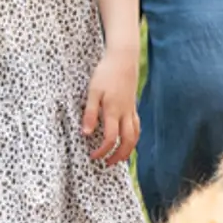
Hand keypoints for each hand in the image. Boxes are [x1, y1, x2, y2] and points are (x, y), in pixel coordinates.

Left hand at [83, 33, 141, 165]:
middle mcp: (125, 113)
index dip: (103, 151)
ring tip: (119, 158)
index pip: (110, 138)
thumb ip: (90, 113)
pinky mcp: (133, 105)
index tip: (93, 156)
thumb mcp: (93, 92)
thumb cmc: (106, 73)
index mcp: (114, 111)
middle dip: (119, 156)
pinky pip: (137, 126)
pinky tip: (127, 140)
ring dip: (128, 149)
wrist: (123, 58)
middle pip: (127, 141)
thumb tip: (85, 134)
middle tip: (108, 164)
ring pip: (135, 135)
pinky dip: (133, 137)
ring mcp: (131, 110)